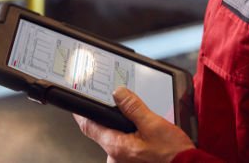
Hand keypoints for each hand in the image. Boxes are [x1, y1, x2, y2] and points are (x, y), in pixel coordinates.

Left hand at [74, 87, 194, 162]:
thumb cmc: (173, 156)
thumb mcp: (153, 124)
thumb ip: (133, 108)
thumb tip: (118, 93)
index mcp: (116, 147)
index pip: (88, 126)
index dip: (81, 113)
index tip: (75, 103)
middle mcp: (115, 158)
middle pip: (105, 132)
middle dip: (115, 121)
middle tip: (130, 113)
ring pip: (118, 140)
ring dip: (127, 131)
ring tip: (147, 129)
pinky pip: (127, 148)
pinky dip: (134, 140)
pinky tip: (149, 139)